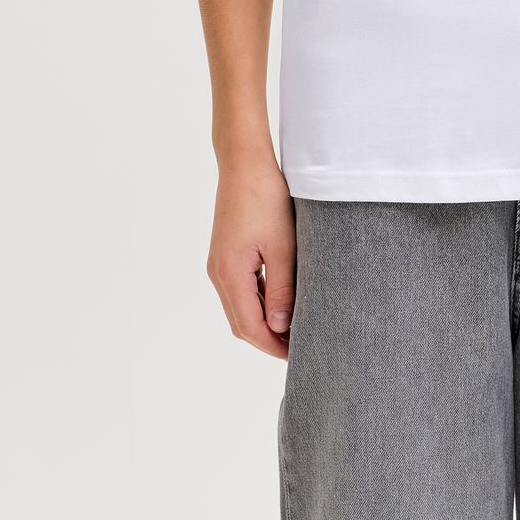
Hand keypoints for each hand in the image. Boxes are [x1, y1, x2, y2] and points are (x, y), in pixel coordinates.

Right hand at [208, 159, 296, 358]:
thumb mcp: (284, 247)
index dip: (274, 346)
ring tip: (296, 330)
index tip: (300, 355)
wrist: (245, 164)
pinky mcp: (226, 256)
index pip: (250, 327)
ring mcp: (219, 265)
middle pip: (241, 324)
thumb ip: (282, 289)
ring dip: (264, 324)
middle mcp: (218, 273)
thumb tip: (281, 327)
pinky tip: (282, 305)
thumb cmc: (267, 199)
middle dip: (268, 340)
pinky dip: (259, 305)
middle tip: (301, 348)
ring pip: (239, 309)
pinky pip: (240, 291)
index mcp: (230, 274)